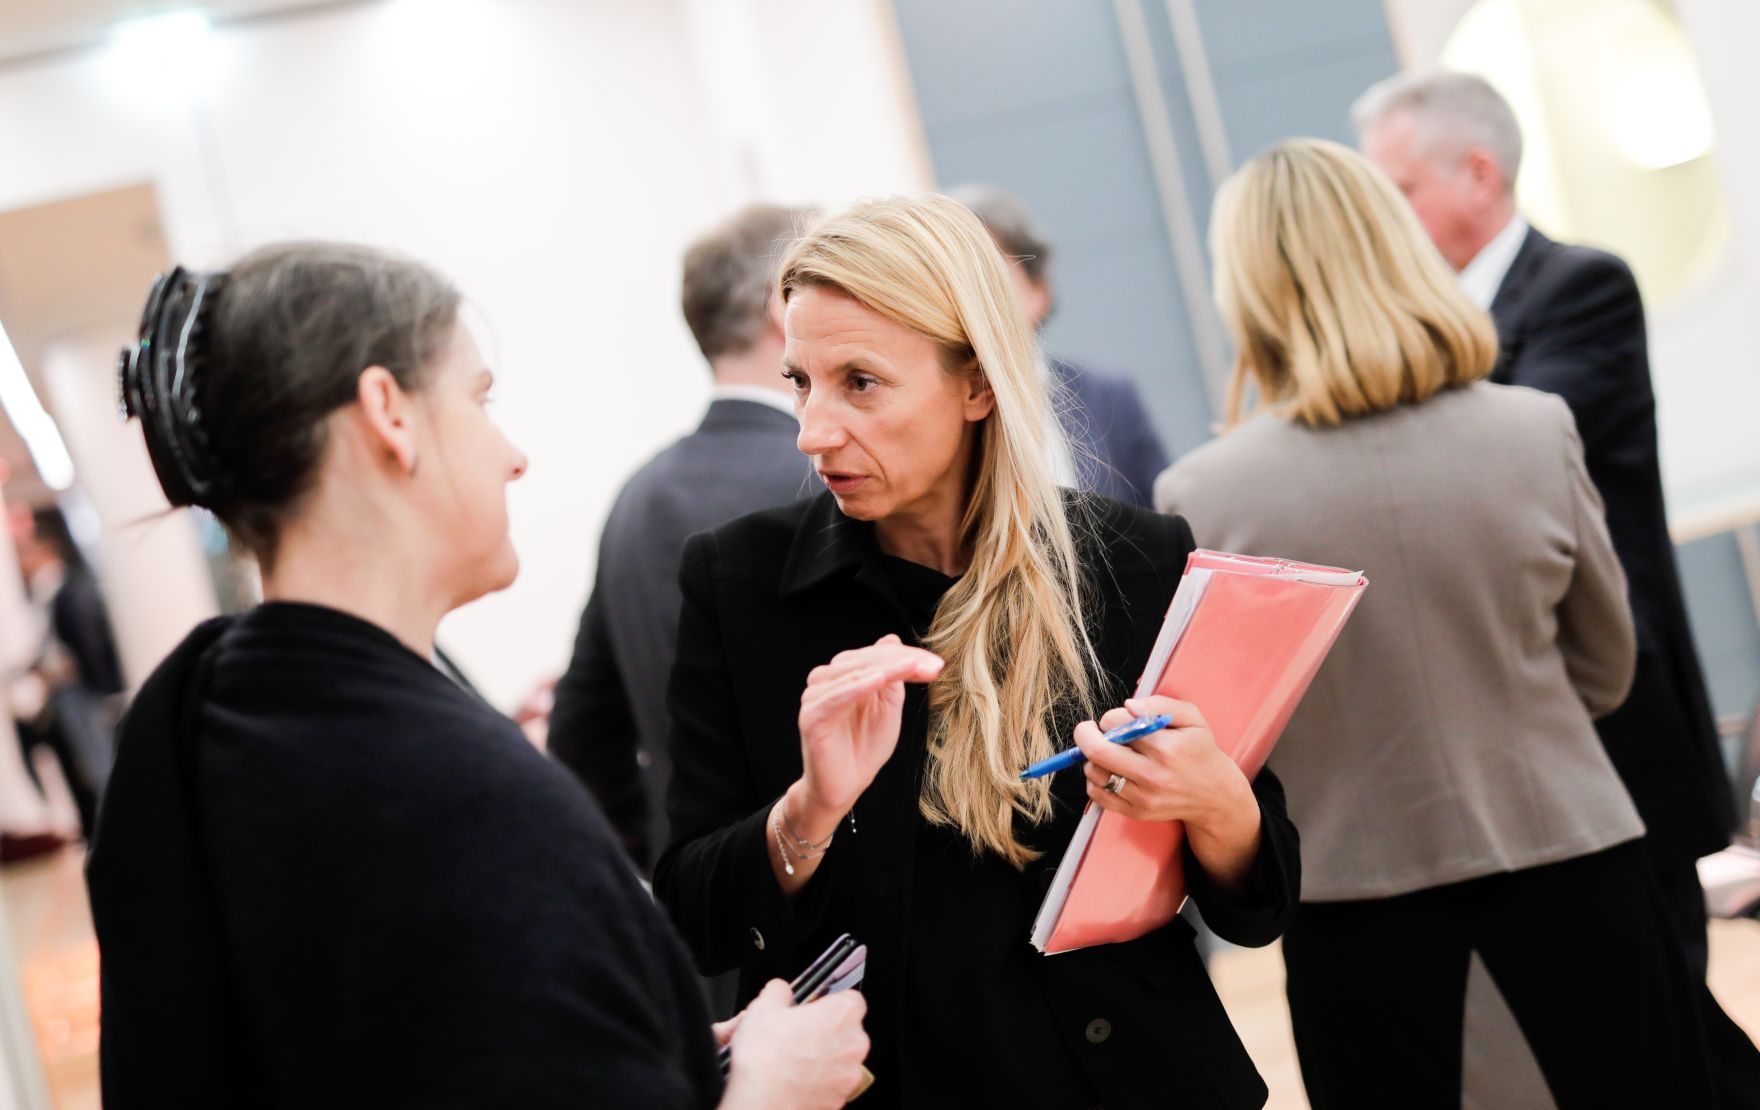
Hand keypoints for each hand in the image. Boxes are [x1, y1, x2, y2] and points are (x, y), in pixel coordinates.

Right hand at [720, 979, 869, 1109]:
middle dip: (825, 1030)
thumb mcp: (763, 1008)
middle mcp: (854, 1044)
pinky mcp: (840, 1099)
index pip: (851, 998)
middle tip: (798, 1034)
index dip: (830, 1001)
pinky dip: (819, 1081)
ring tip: (793, 1059)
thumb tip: (780, 990)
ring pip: (841, 1058)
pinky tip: (796, 1079)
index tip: (814, 1007)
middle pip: (847, 1030)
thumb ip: (778, 991)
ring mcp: (850, 1074)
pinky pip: (833, 1083)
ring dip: (823, 1057)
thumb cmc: (765, 1058)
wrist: (761, 1103)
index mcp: (842, 1014)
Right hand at [794, 634, 942, 828]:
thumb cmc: (864, 747)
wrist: (844, 787)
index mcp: (844, 675)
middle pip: (865, 659)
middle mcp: (825, 680)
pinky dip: (857, 686)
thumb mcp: (888, 706)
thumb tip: (892, 638)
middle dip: (901, 660)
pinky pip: (836, 696)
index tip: (936, 663)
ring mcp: (815, 697)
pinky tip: (878, 681)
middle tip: (932, 666)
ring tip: (913, 668)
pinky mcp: (811, 716)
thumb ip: (892, 675)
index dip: (906, 655)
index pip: (876, 655)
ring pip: (852, 672)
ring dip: (885, 668)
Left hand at [1076, 696, 1261, 891]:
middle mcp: (1152, 775)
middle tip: (1089, 729)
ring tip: (1108, 752)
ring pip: (1093, 772)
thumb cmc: (1201, 752)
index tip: (1118, 719)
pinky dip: (1095, 779)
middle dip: (1085, 734)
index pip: (1117, 724)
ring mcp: (1142, 797)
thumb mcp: (1193, 718)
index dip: (1111, 717)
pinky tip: (1110, 770)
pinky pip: (1097, 795)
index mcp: (1166, 748)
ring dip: (1092, 757)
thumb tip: (1129, 706)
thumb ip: (1161, 705)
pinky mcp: (1135, 812)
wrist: (1214, 796)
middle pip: (1097, 751)